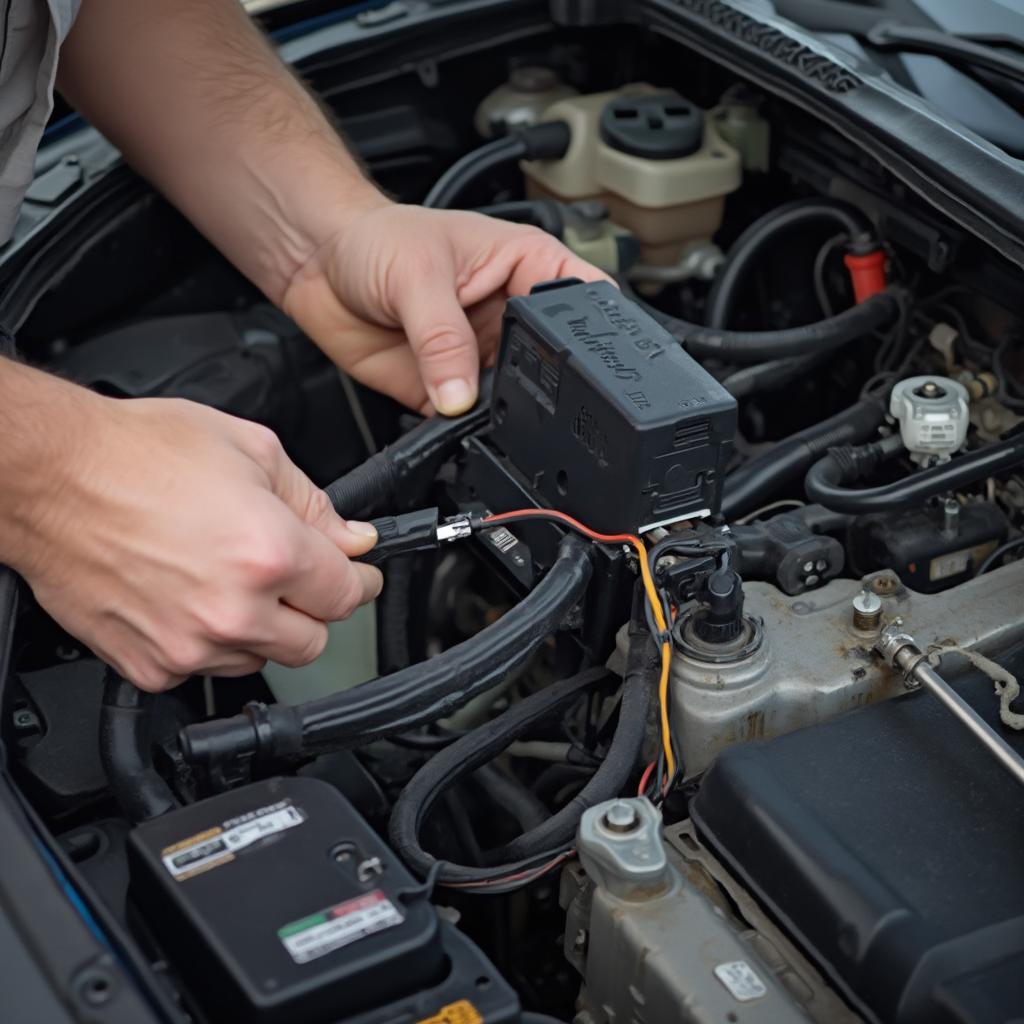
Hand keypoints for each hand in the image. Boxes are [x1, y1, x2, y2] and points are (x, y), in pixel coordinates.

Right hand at [10, 391, 381, 691]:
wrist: (48, 476)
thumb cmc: (135, 455)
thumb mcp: (250, 450)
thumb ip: (314, 503)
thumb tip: (352, 538)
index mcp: (269, 554)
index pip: (347, 595)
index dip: (358, 580)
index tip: (356, 574)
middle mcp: (233, 610)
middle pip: (312, 641)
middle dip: (311, 607)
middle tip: (291, 575)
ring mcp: (189, 645)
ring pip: (261, 659)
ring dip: (261, 628)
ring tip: (227, 578)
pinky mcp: (149, 665)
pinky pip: (205, 670)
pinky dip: (209, 642)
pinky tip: (191, 597)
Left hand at [280, 204, 612, 414]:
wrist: (318, 263)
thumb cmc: (374, 238)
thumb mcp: (417, 275)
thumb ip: (443, 337)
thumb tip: (461, 393)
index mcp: (528, 267)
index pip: (583, 302)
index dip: (590, 331)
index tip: (569, 355)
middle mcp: (512, 315)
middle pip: (553, 362)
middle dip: (542, 382)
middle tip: (505, 380)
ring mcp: (482, 355)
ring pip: (514, 401)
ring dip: (500, 411)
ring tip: (467, 395)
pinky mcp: (448, 389)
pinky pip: (467, 423)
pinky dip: (462, 430)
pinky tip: (448, 413)